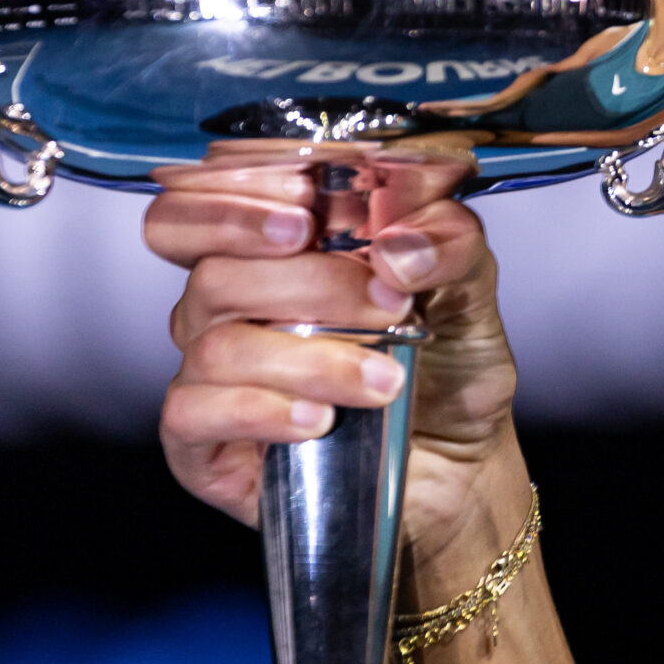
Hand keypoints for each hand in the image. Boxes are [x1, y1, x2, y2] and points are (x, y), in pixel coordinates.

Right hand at [143, 155, 522, 561]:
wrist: (458, 462)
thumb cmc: (445, 368)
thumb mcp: (469, 290)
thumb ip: (448, 243)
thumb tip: (399, 246)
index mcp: (273, 248)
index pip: (199, 203)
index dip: (232, 201)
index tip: (305, 209)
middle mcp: (229, 305)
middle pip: (213, 272)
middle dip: (305, 283)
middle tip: (380, 302)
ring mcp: (209, 374)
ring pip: (217, 347)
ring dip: (310, 361)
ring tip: (382, 380)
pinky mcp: (202, 443)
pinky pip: (194, 412)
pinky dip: (261, 411)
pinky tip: (316, 421)